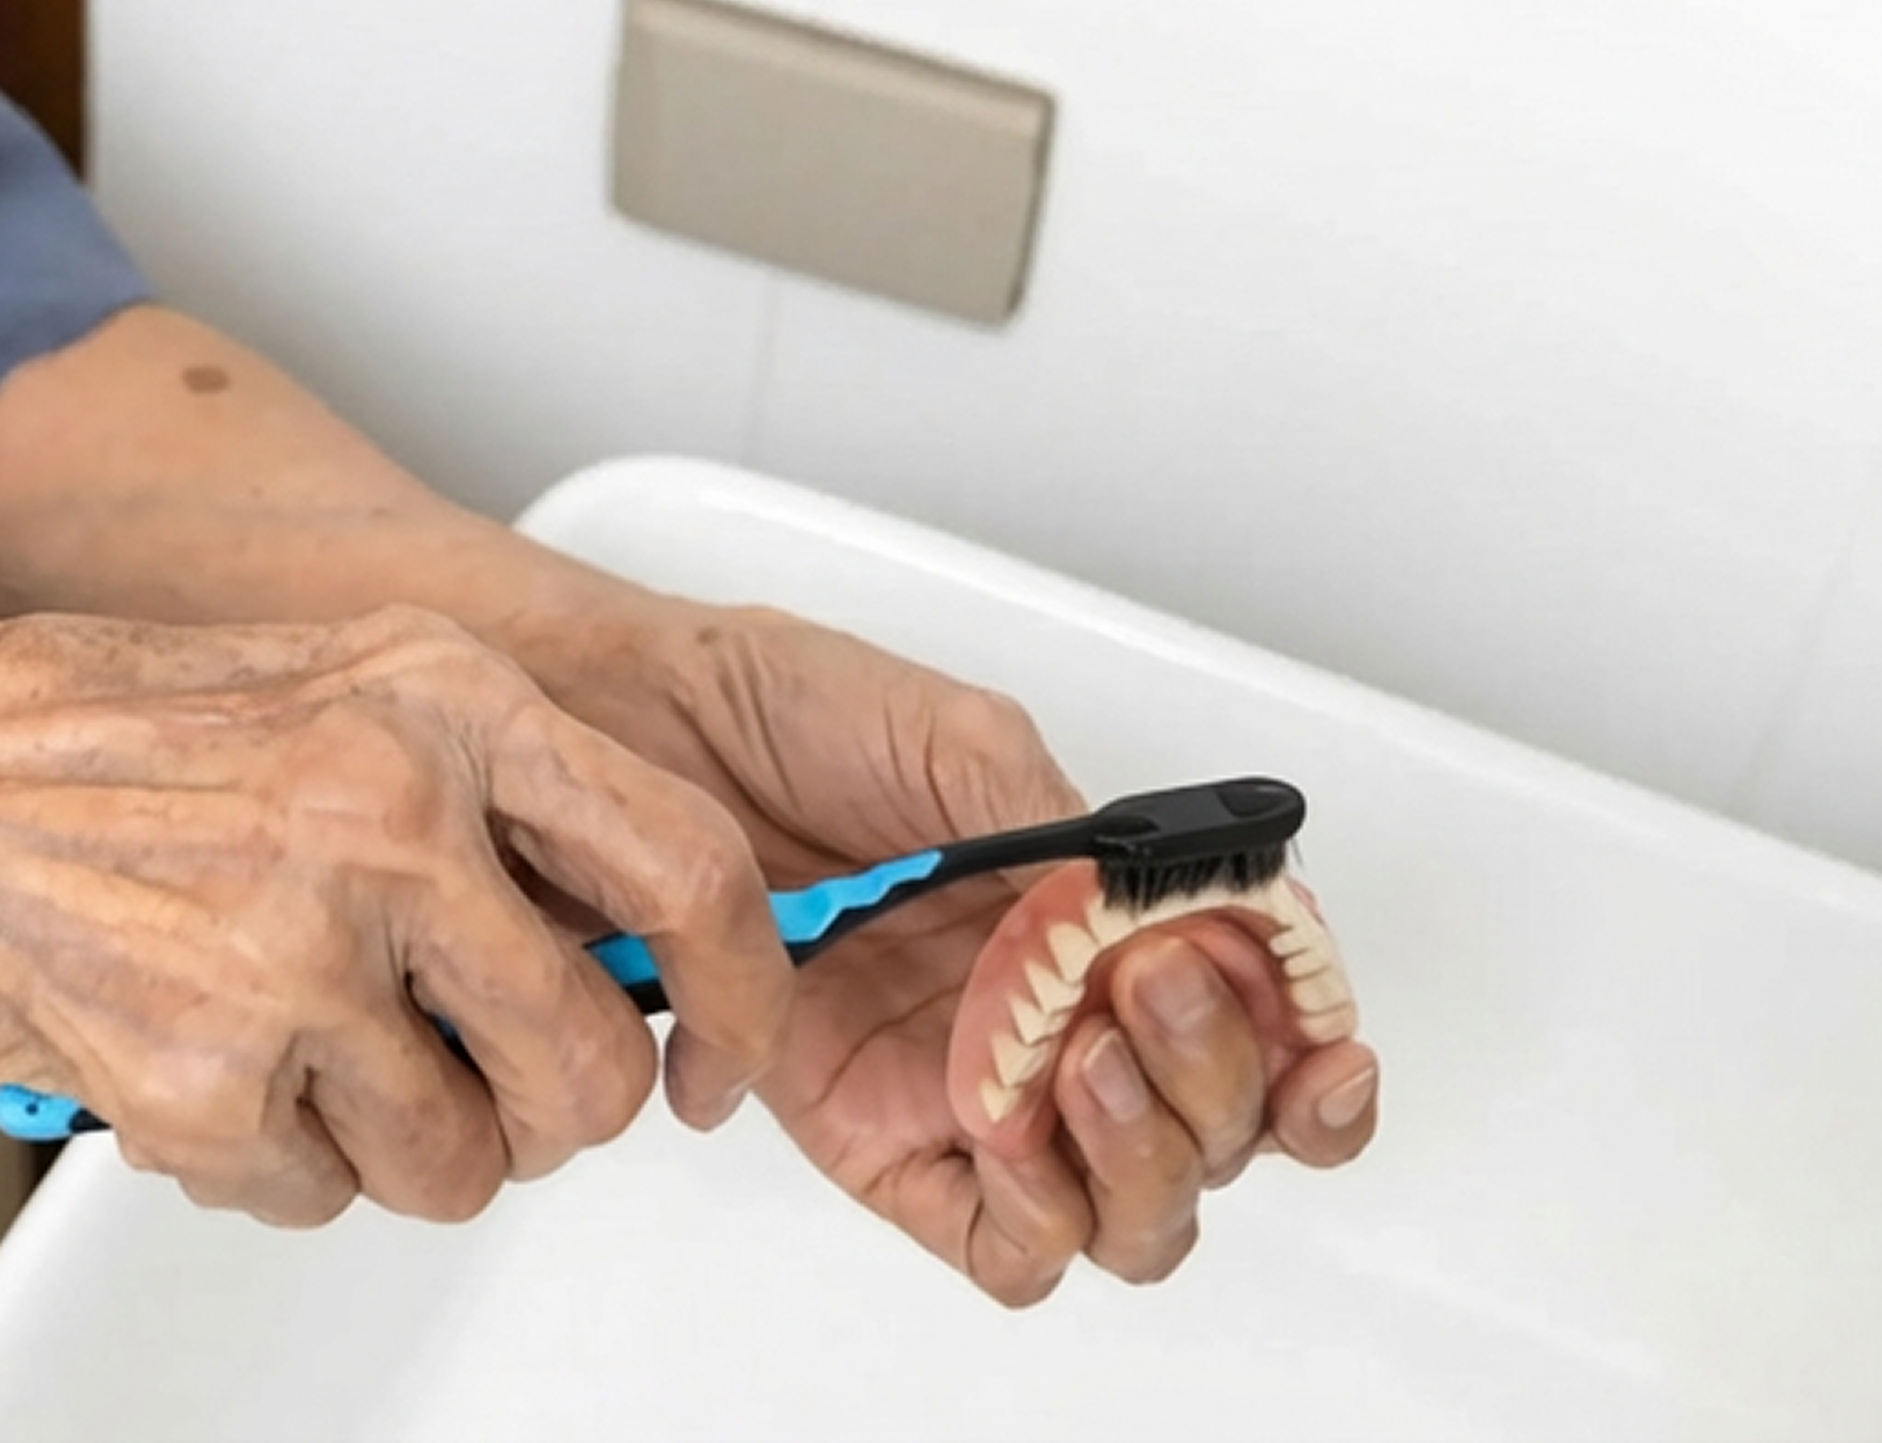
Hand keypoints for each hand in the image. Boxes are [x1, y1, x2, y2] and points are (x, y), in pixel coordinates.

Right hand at [0, 606, 797, 1229]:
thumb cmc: (93, 749)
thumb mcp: (326, 690)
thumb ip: (483, 786)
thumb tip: (633, 927)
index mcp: (438, 696)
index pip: (690, 863)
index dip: (738, 992)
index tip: (714, 1059)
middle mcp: (390, 806)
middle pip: (590, 1061)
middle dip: (539, 1114)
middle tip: (463, 1087)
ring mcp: (301, 944)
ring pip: (464, 1160)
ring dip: (388, 1147)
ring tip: (288, 1057)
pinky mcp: (212, 1072)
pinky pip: (320, 1196)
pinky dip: (263, 1164)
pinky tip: (192, 1066)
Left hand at [515, 585, 1380, 1302]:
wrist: (627, 731)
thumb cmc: (772, 713)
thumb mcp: (954, 738)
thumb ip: (1070, 832)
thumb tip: (1170, 910)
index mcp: (1093, 926)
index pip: (1256, 1031)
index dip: (1311, 1059)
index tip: (1322, 1038)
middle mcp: (1048, 1023)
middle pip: (1210, 1141)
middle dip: (1218, 1086)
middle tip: (1155, 991)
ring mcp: (967, 1091)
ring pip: (1121, 1215)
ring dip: (1139, 1156)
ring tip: (1079, 1052)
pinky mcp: (876, 1141)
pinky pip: (992, 1238)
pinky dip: (1029, 1205)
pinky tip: (1001, 1118)